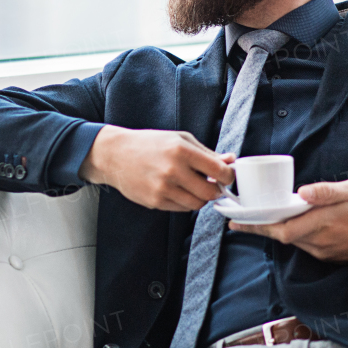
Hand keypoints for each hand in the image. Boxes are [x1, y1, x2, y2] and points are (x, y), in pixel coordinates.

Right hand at [79, 125, 233, 211]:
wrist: (115, 155)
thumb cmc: (150, 144)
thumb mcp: (179, 139)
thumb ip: (206, 152)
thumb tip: (231, 161)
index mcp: (181, 151)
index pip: (219, 171)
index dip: (228, 176)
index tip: (226, 175)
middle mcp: (173, 170)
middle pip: (210, 193)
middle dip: (215, 190)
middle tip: (211, 184)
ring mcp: (163, 188)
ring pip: (197, 204)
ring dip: (200, 198)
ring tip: (193, 186)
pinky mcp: (155, 202)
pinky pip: (181, 209)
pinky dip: (185, 201)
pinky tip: (178, 189)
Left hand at [228, 179, 347, 262]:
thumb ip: (326, 192)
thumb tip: (302, 192)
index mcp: (323, 223)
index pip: (282, 229)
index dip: (257, 226)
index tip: (237, 222)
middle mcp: (319, 241)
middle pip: (280, 236)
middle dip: (258, 228)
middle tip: (237, 220)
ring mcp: (322, 251)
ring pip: (290, 241)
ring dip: (273, 230)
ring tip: (256, 218)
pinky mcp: (327, 255)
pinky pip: (302, 244)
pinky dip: (290, 233)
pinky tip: (285, 223)